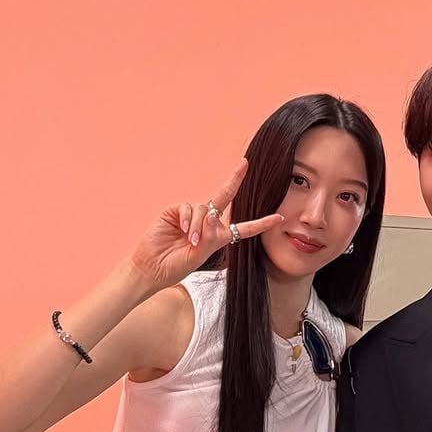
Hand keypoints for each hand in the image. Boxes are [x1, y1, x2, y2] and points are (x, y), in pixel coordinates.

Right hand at [128, 160, 282, 292]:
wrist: (152, 267)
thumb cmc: (177, 265)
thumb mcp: (201, 255)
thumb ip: (210, 236)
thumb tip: (211, 215)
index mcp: (218, 237)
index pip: (244, 228)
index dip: (261, 223)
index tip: (279, 218)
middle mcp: (207, 223)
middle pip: (225, 197)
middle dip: (235, 179)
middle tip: (245, 163)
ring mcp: (192, 215)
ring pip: (205, 210)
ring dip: (200, 226)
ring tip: (192, 241)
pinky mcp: (176, 211)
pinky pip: (189, 208)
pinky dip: (189, 219)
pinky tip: (183, 230)